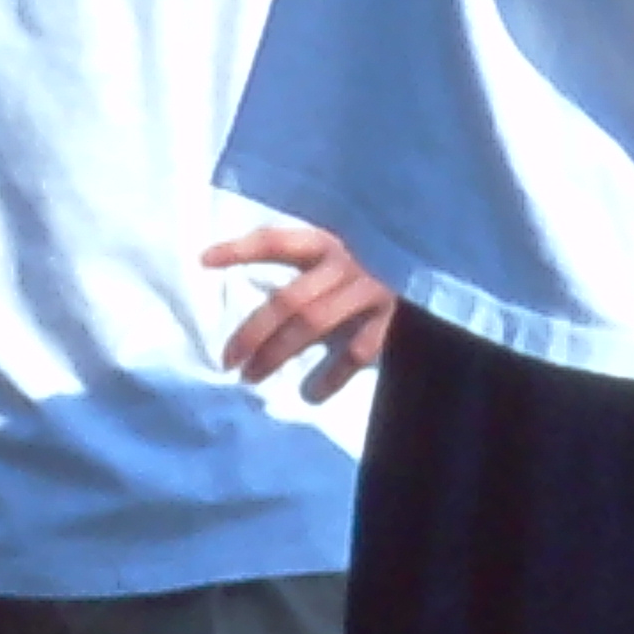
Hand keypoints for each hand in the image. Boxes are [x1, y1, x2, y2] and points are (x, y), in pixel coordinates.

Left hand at [208, 222, 397, 402]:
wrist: (430, 257)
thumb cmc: (374, 254)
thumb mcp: (338, 247)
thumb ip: (305, 261)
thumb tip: (240, 271)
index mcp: (326, 241)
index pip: (275, 241)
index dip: (240, 249)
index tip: (203, 260)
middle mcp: (346, 261)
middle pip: (288, 299)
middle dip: (253, 332)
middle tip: (227, 360)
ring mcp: (369, 288)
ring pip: (314, 323)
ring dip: (279, 352)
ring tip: (251, 377)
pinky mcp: (392, 315)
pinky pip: (358, 350)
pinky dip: (334, 374)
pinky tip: (312, 392)